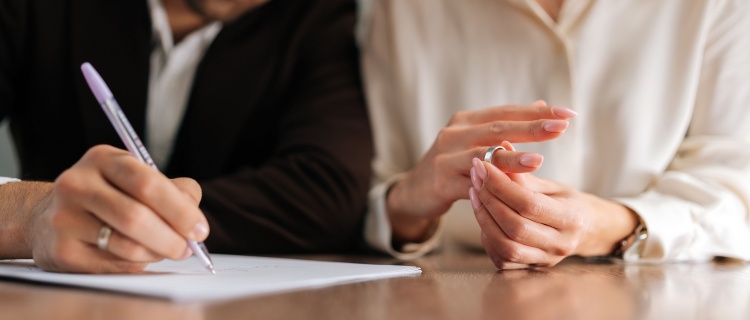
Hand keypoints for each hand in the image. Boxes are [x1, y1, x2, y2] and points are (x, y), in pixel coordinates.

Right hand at [28, 145, 208, 272]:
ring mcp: (64, 217)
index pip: (147, 183)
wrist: (49, 216)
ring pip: (126, 245)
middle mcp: (77, 184)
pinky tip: (139, 257)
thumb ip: (174, 190)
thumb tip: (195, 218)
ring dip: (156, 253)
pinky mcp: (60, 250)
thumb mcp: (137, 178)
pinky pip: (113, 264)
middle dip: (171, 237)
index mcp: (103, 159)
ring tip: (164, 250)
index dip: (179, 209)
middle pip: (136, 217)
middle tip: (188, 248)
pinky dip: (136, 264)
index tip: (200, 229)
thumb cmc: (109, 196)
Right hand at [387, 101, 576, 242]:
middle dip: (531, 127)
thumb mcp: (474, 141)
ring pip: (483, 155)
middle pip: (498, 128)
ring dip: (512, 157)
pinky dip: (491, 183)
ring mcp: (445, 157)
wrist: (414, 192)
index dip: (537, 111)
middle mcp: (454, 133)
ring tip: (539, 159)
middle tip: (561, 126)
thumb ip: (504, 126)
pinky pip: (470, 182)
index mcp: (466, 121)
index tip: (568, 113)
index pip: (507, 112)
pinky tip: (510, 187)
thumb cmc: (451, 165)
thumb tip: (541, 104)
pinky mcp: (441, 181)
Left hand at [468, 143, 638, 268]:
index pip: (528, 203)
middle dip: (489, 199)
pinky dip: (487, 236)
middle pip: (515, 226)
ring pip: (506, 246)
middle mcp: (560, 244)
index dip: (501, 184)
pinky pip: (502, 258)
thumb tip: (500, 147)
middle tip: (475, 177)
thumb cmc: (566, 201)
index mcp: (571, 218)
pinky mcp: (530, 267)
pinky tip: (483, 215)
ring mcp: (545, 259)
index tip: (483, 165)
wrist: (585, 229)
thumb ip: (524, 174)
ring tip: (475, 194)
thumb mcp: (551, 185)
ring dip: (484, 218)